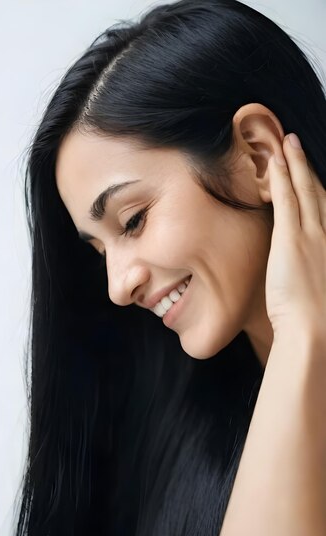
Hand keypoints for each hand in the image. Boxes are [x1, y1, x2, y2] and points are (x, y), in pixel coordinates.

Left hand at [265, 133, 325, 338]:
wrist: (316, 332)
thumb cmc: (318, 323)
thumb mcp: (321, 291)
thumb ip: (315, 274)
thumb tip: (305, 274)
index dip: (320, 189)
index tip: (313, 175)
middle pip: (320, 193)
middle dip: (308, 167)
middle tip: (299, 143)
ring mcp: (313, 235)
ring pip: (305, 190)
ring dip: (296, 163)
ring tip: (288, 142)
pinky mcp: (292, 240)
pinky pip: (287, 200)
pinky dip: (281, 178)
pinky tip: (275, 161)